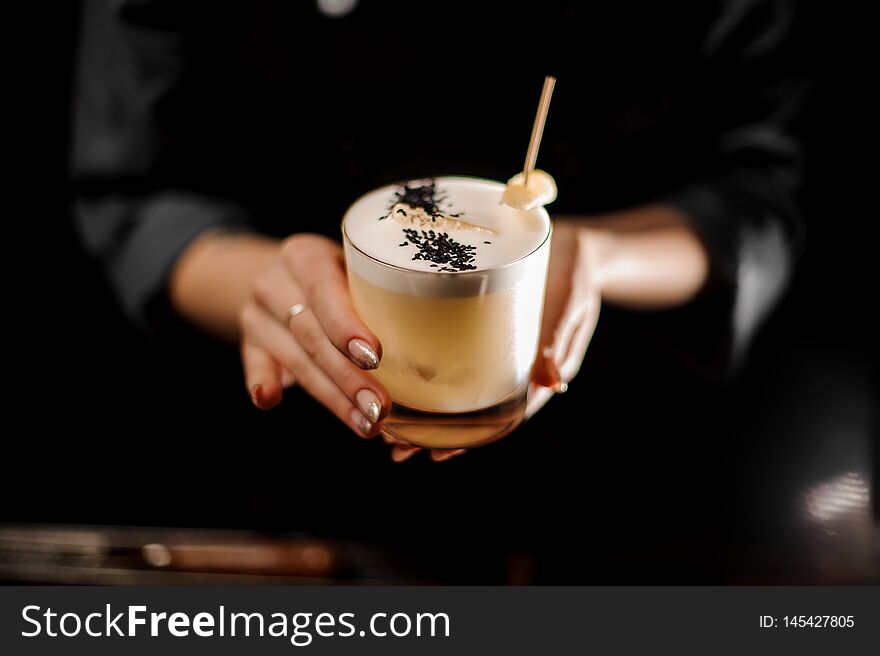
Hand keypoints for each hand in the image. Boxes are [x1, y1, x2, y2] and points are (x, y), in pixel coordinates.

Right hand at [238, 234, 391, 438]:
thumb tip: (434, 358)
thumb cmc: (338, 275)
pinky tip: (270, 401)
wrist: (283, 275)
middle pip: (313, 335)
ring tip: (365, 424)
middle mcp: (275, 282)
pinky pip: (253, 365)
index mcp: (305, 256)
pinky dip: (261, 382)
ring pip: (295, 359)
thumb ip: (378, 294)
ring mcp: (257, 314)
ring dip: (331, 396)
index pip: (325, 291)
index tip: (375, 357)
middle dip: (348, 377)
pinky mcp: (248, 342)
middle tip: (380, 408)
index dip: (347, 326)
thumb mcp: (354, 267)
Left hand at [388, 221, 602, 461]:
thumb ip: (559, 338)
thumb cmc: (577, 276)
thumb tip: (552, 381)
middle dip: (435, 431)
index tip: (437, 452)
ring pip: (459, 389)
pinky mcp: (480, 329)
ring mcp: (495, 351)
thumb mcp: (571, 305)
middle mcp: (510, 368)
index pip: (499, 417)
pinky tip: (395, 375)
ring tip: (388, 424)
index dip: (469, 437)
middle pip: (471, 411)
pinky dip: (427, 372)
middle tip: (396, 445)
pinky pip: (454, 356)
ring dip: (425, 408)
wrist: (575, 247)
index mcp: (534, 373)